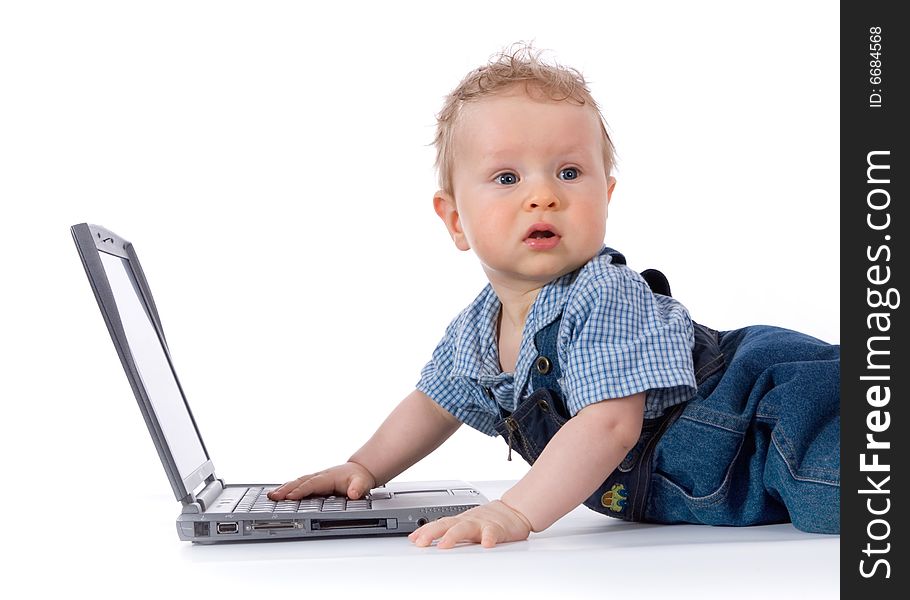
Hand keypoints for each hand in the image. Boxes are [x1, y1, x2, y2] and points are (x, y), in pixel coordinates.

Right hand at [267, 461, 376, 500]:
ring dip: (284, 488)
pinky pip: (299, 485)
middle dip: (286, 489)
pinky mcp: (315, 483)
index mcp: (329, 477)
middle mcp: (320, 476)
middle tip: (273, 496)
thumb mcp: (363, 483)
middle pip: (300, 482)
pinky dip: (288, 489)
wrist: (360, 471)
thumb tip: (354, 494)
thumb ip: (358, 488)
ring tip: (271, 496)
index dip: (301, 490)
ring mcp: (316, 479)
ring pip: (297, 482)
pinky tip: (280, 494)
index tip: (290, 497)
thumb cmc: (360, 478)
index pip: (312, 484)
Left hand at [408, 500, 532, 548]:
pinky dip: (488, 538)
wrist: (513, 512)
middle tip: (420, 543)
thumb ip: (446, 531)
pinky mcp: (497, 528)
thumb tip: (420, 538)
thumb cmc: (487, 520)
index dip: (424, 531)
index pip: (437, 525)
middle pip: (446, 525)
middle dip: (431, 533)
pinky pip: (492, 533)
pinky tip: (486, 544)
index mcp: (459, 521)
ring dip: (454, 535)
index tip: (412, 539)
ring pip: (465, 528)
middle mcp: (467, 521)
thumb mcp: (464, 526)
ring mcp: (481, 523)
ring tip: (445, 544)